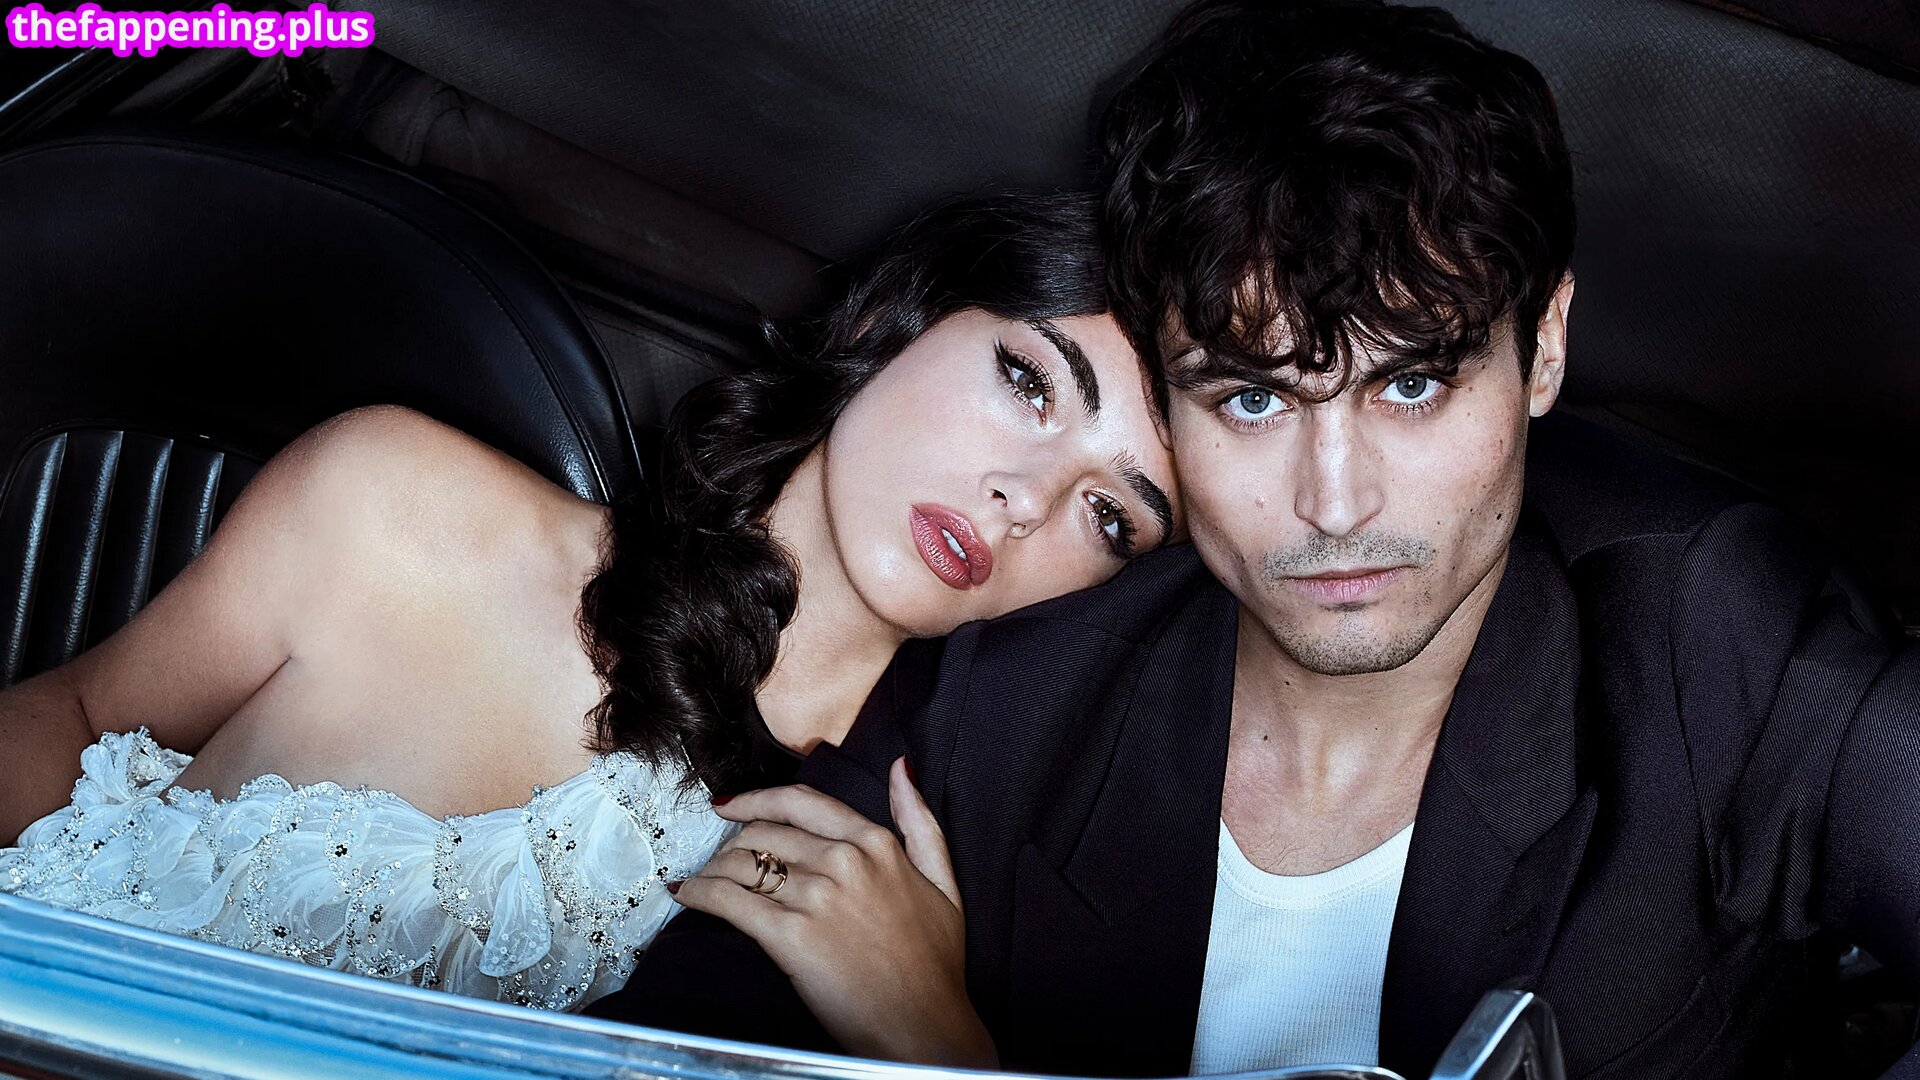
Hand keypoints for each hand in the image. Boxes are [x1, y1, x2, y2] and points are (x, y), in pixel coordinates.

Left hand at [671, 758, 997, 1068]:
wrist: (924, 1025)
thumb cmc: (934, 963)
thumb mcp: (943, 880)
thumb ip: (919, 820)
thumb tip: (901, 767)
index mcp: (875, 844)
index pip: (801, 803)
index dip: (756, 800)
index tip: (730, 805)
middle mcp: (843, 861)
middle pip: (763, 833)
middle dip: (735, 845)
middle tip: (722, 862)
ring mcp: (815, 897)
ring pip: (742, 862)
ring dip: (715, 869)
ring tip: (705, 882)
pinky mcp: (789, 936)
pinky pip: (729, 900)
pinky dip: (700, 894)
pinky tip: (687, 895)